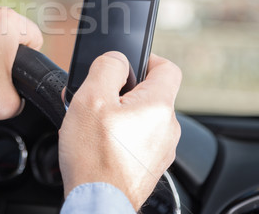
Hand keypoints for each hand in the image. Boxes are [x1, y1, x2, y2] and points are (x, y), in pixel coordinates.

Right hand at [58, 52, 181, 209]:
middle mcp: (167, 128)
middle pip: (150, 94)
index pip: (167, 67)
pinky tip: (99, 143)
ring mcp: (161, 149)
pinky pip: (138, 139)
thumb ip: (107, 67)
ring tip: (94, 124)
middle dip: (123, 91)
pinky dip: (121, 135)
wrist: (98, 201)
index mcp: (158, 106)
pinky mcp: (150, 166)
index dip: (146, 59)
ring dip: (120, 115)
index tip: (125, 64)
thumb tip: (117, 58)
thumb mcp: (91, 97)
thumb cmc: (94, 156)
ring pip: (142, 118)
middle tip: (97, 98)